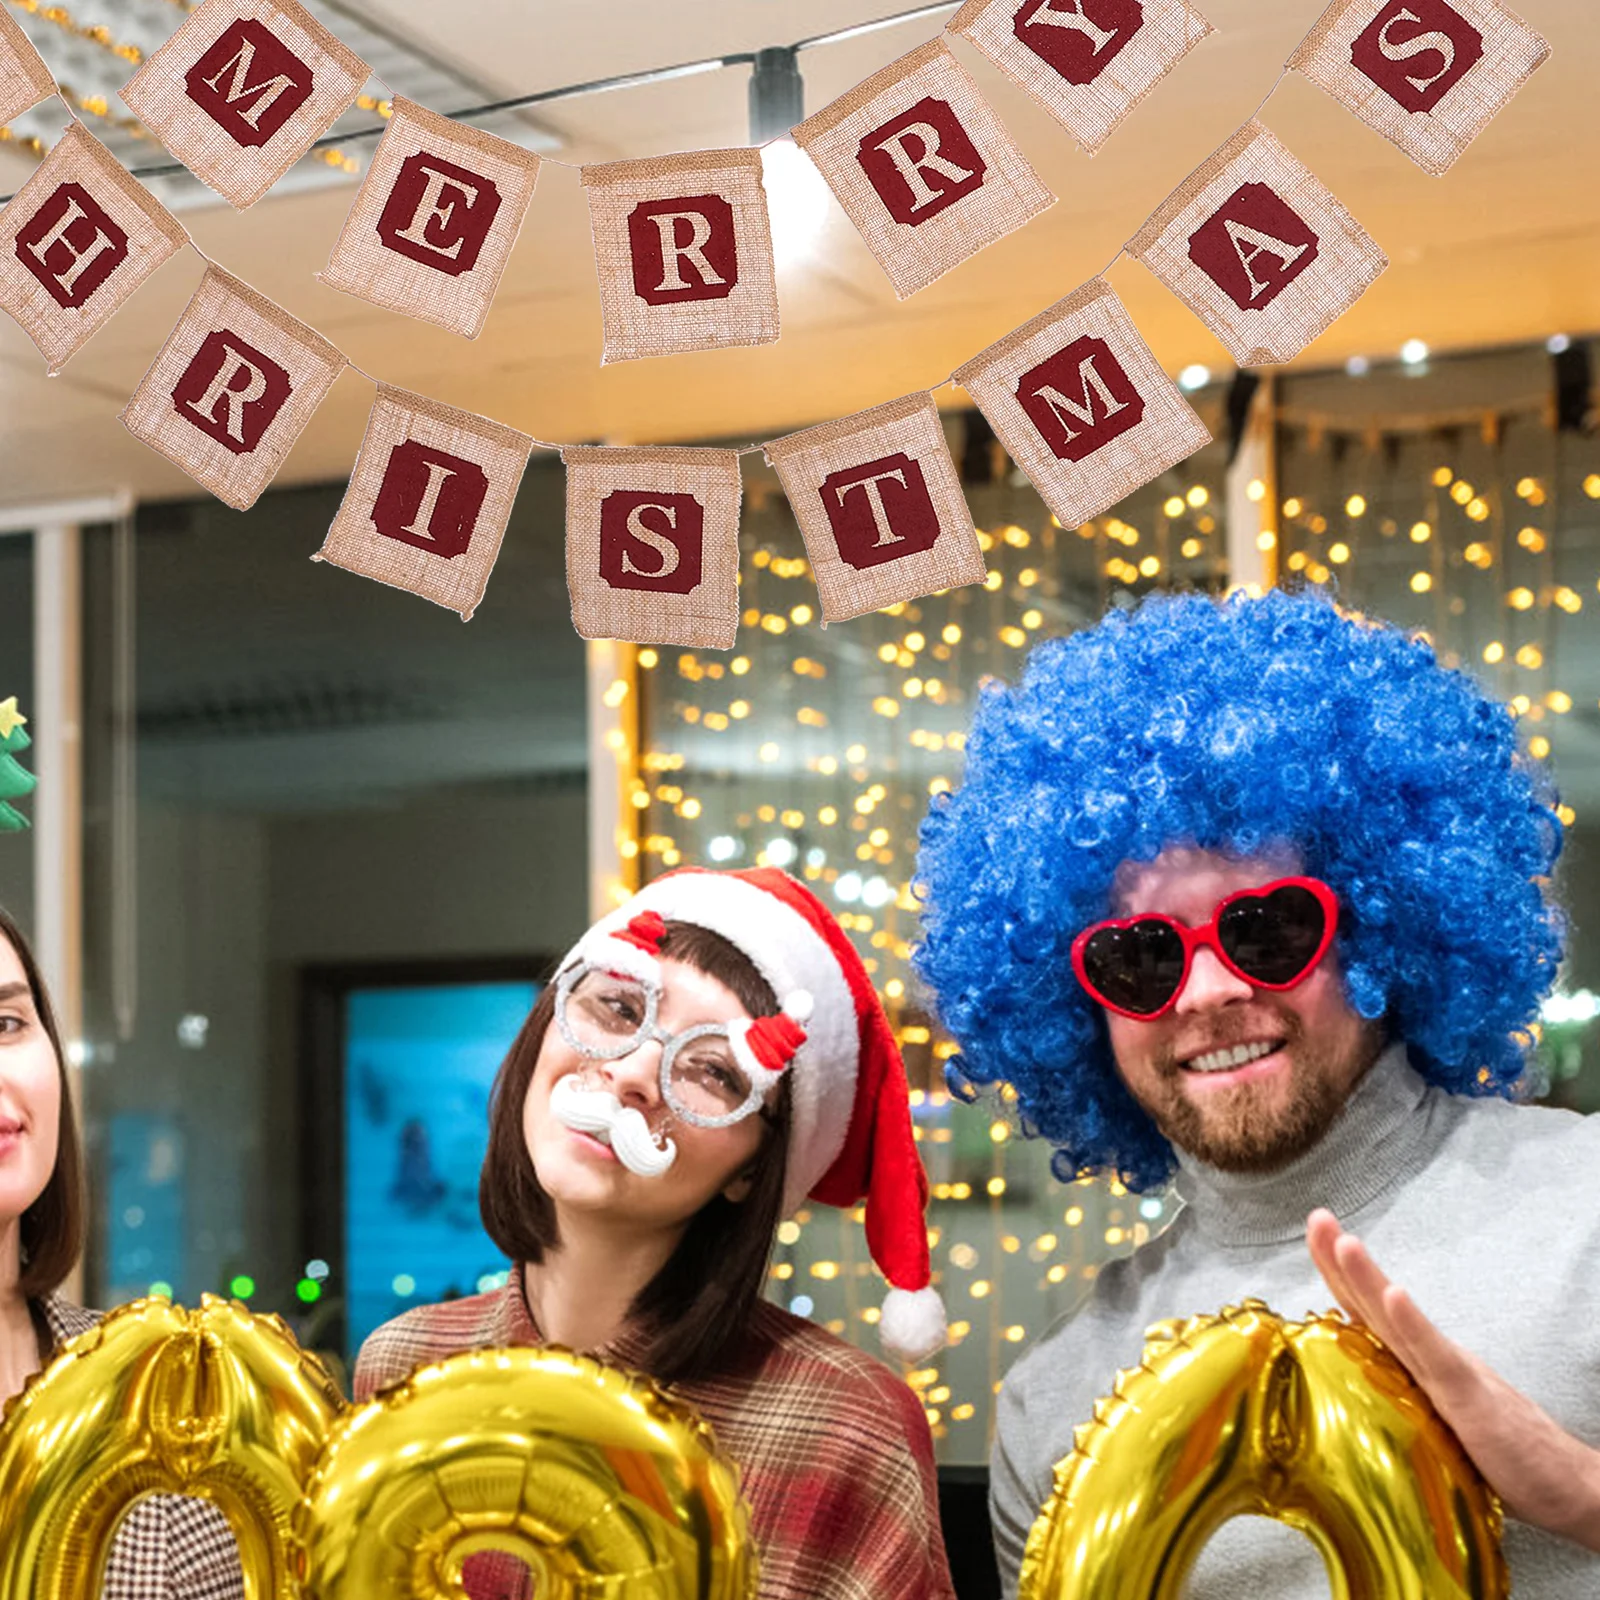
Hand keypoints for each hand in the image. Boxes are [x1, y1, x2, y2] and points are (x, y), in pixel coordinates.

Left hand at [1306, 1207, 1599, 1552]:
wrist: (1571, 1485)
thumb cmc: (1503, 1460)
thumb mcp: (1437, 1435)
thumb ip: (1401, 1415)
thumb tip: (1350, 1417)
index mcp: (1417, 1366)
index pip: (1368, 1316)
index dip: (1339, 1278)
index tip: (1314, 1235)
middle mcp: (1430, 1359)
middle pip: (1375, 1306)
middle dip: (1341, 1261)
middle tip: (1317, 1217)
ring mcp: (1450, 1373)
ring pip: (1398, 1322)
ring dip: (1369, 1280)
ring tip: (1344, 1242)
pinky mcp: (1472, 1398)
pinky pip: (1437, 1358)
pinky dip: (1413, 1324)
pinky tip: (1394, 1295)